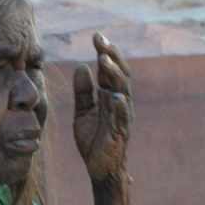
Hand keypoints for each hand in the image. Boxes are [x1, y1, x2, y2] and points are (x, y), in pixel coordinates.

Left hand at [73, 31, 133, 183]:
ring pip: (122, 91)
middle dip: (112, 57)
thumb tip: (82, 67)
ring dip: (114, 75)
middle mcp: (119, 103)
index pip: (110, 70)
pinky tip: (115, 96)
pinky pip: (122, 118)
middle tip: (101, 42)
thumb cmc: (93, 140)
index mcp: (110, 96)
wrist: (99, 168)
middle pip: (120, 74)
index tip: (96, 36)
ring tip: (104, 60)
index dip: (105, 52)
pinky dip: (120, 107)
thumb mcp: (83, 112)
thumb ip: (83, 91)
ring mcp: (122, 117)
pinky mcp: (120, 133)